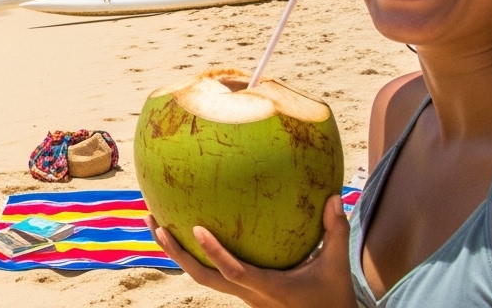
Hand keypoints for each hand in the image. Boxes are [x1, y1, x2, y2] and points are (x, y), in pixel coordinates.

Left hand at [149, 195, 353, 307]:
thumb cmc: (332, 293)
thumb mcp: (337, 264)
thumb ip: (335, 231)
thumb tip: (334, 195)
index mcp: (269, 288)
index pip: (235, 271)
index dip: (214, 252)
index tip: (195, 228)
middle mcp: (249, 294)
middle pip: (202, 277)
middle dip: (175, 251)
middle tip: (155, 223)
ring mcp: (242, 295)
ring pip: (201, 277)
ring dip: (176, 252)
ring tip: (156, 223)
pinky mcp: (241, 293)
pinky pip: (211, 273)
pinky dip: (194, 254)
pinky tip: (185, 231)